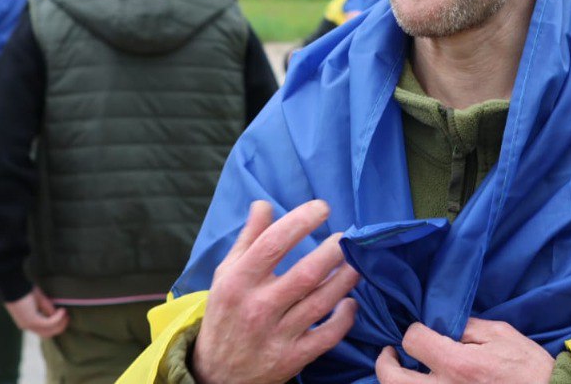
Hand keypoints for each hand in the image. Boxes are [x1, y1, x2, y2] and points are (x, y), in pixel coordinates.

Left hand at [5, 286, 68, 337]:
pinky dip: (58, 318)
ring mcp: (29, 325)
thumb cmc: (25, 291)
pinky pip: (49, 323)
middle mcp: (27, 326)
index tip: (64, 316)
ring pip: (49, 331)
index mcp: (27, 322)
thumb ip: (47, 309)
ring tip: (66, 313)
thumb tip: (56, 314)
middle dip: (60, 327)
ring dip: (60, 323)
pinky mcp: (32, 321)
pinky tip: (62, 310)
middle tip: (68, 317)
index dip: (56, 325)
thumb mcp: (39, 301)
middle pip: (48, 334)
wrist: (13, 287)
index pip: (44, 331)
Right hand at [191, 199, 359, 383]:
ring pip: (322, 302)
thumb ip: (248, 239)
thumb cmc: (225, 315)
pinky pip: (328, 335)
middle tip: (345, 238)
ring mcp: (277, 335)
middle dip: (333, 251)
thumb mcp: (226, 275)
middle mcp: (257, 307)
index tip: (322, 208)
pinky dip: (345, 317)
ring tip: (354, 262)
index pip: (272, 243)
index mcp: (238, 282)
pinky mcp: (293, 358)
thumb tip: (263, 204)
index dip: (301, 221)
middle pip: (306, 273)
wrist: (216, 374)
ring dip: (345, 278)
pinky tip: (350, 301)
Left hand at [376, 318, 554, 383]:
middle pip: (392, 379)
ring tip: (400, 369)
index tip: (421, 329)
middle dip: (384, 363)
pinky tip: (421, 380)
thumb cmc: (526, 365)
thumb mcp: (499, 333)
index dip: (413, 330)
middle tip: (389, 352)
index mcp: (457, 364)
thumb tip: (441, 323)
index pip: (413, 341)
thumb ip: (466, 326)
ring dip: (396, 380)